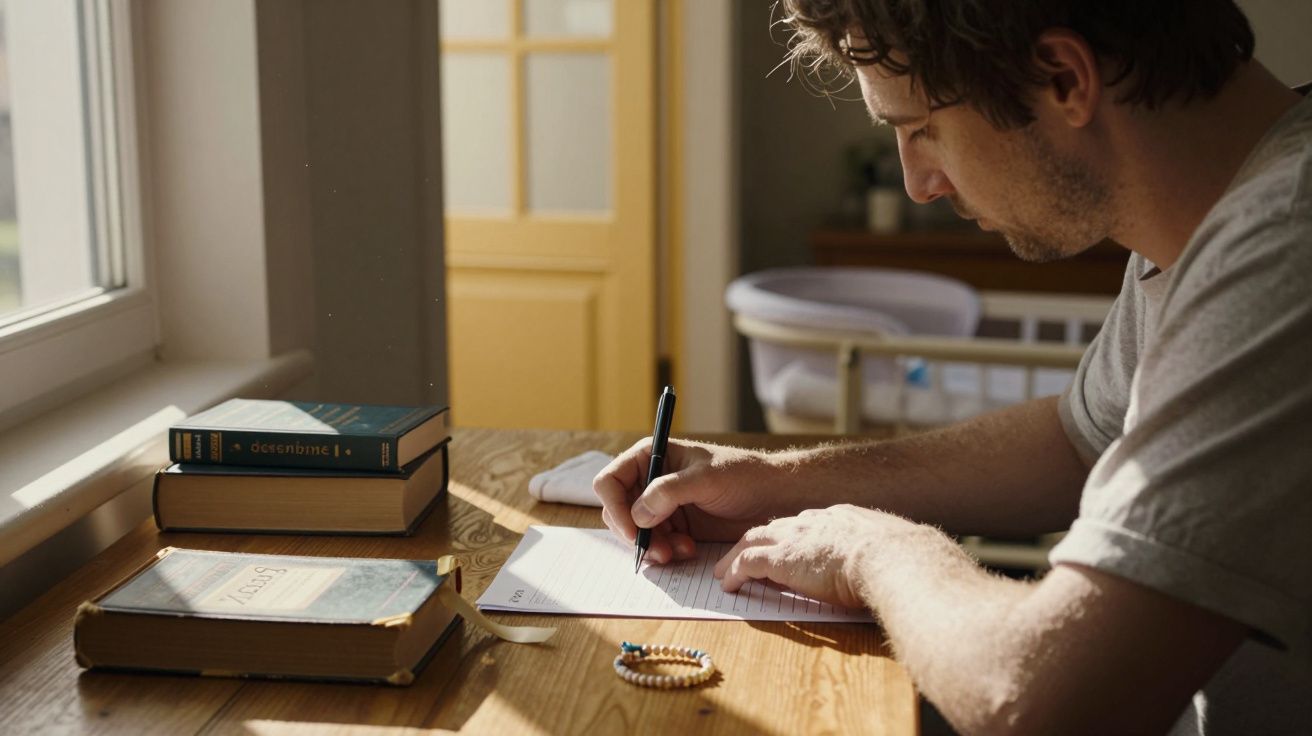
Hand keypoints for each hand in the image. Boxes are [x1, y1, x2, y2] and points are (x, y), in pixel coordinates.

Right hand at [593, 438, 784, 564]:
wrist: (774, 498)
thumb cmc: (745, 476)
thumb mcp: (707, 478)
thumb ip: (669, 492)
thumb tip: (638, 514)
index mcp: (652, 456)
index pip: (611, 481)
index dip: (616, 507)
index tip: (633, 531)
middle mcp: (651, 480)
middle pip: (618, 510)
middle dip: (635, 533)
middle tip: (658, 550)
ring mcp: (662, 505)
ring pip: (636, 532)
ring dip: (653, 546)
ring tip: (679, 551)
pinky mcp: (675, 526)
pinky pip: (655, 543)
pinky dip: (666, 551)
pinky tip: (688, 550)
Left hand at [713, 504, 924, 608]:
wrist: (891, 556)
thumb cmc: (900, 560)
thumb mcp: (889, 551)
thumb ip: (880, 555)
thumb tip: (890, 568)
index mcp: (841, 519)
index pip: (806, 525)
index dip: (791, 536)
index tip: (784, 547)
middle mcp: (813, 522)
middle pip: (774, 527)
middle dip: (756, 540)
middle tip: (742, 552)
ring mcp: (794, 538)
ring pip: (752, 541)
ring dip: (735, 556)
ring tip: (724, 570)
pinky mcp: (780, 559)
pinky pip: (747, 563)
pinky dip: (734, 572)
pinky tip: (728, 585)